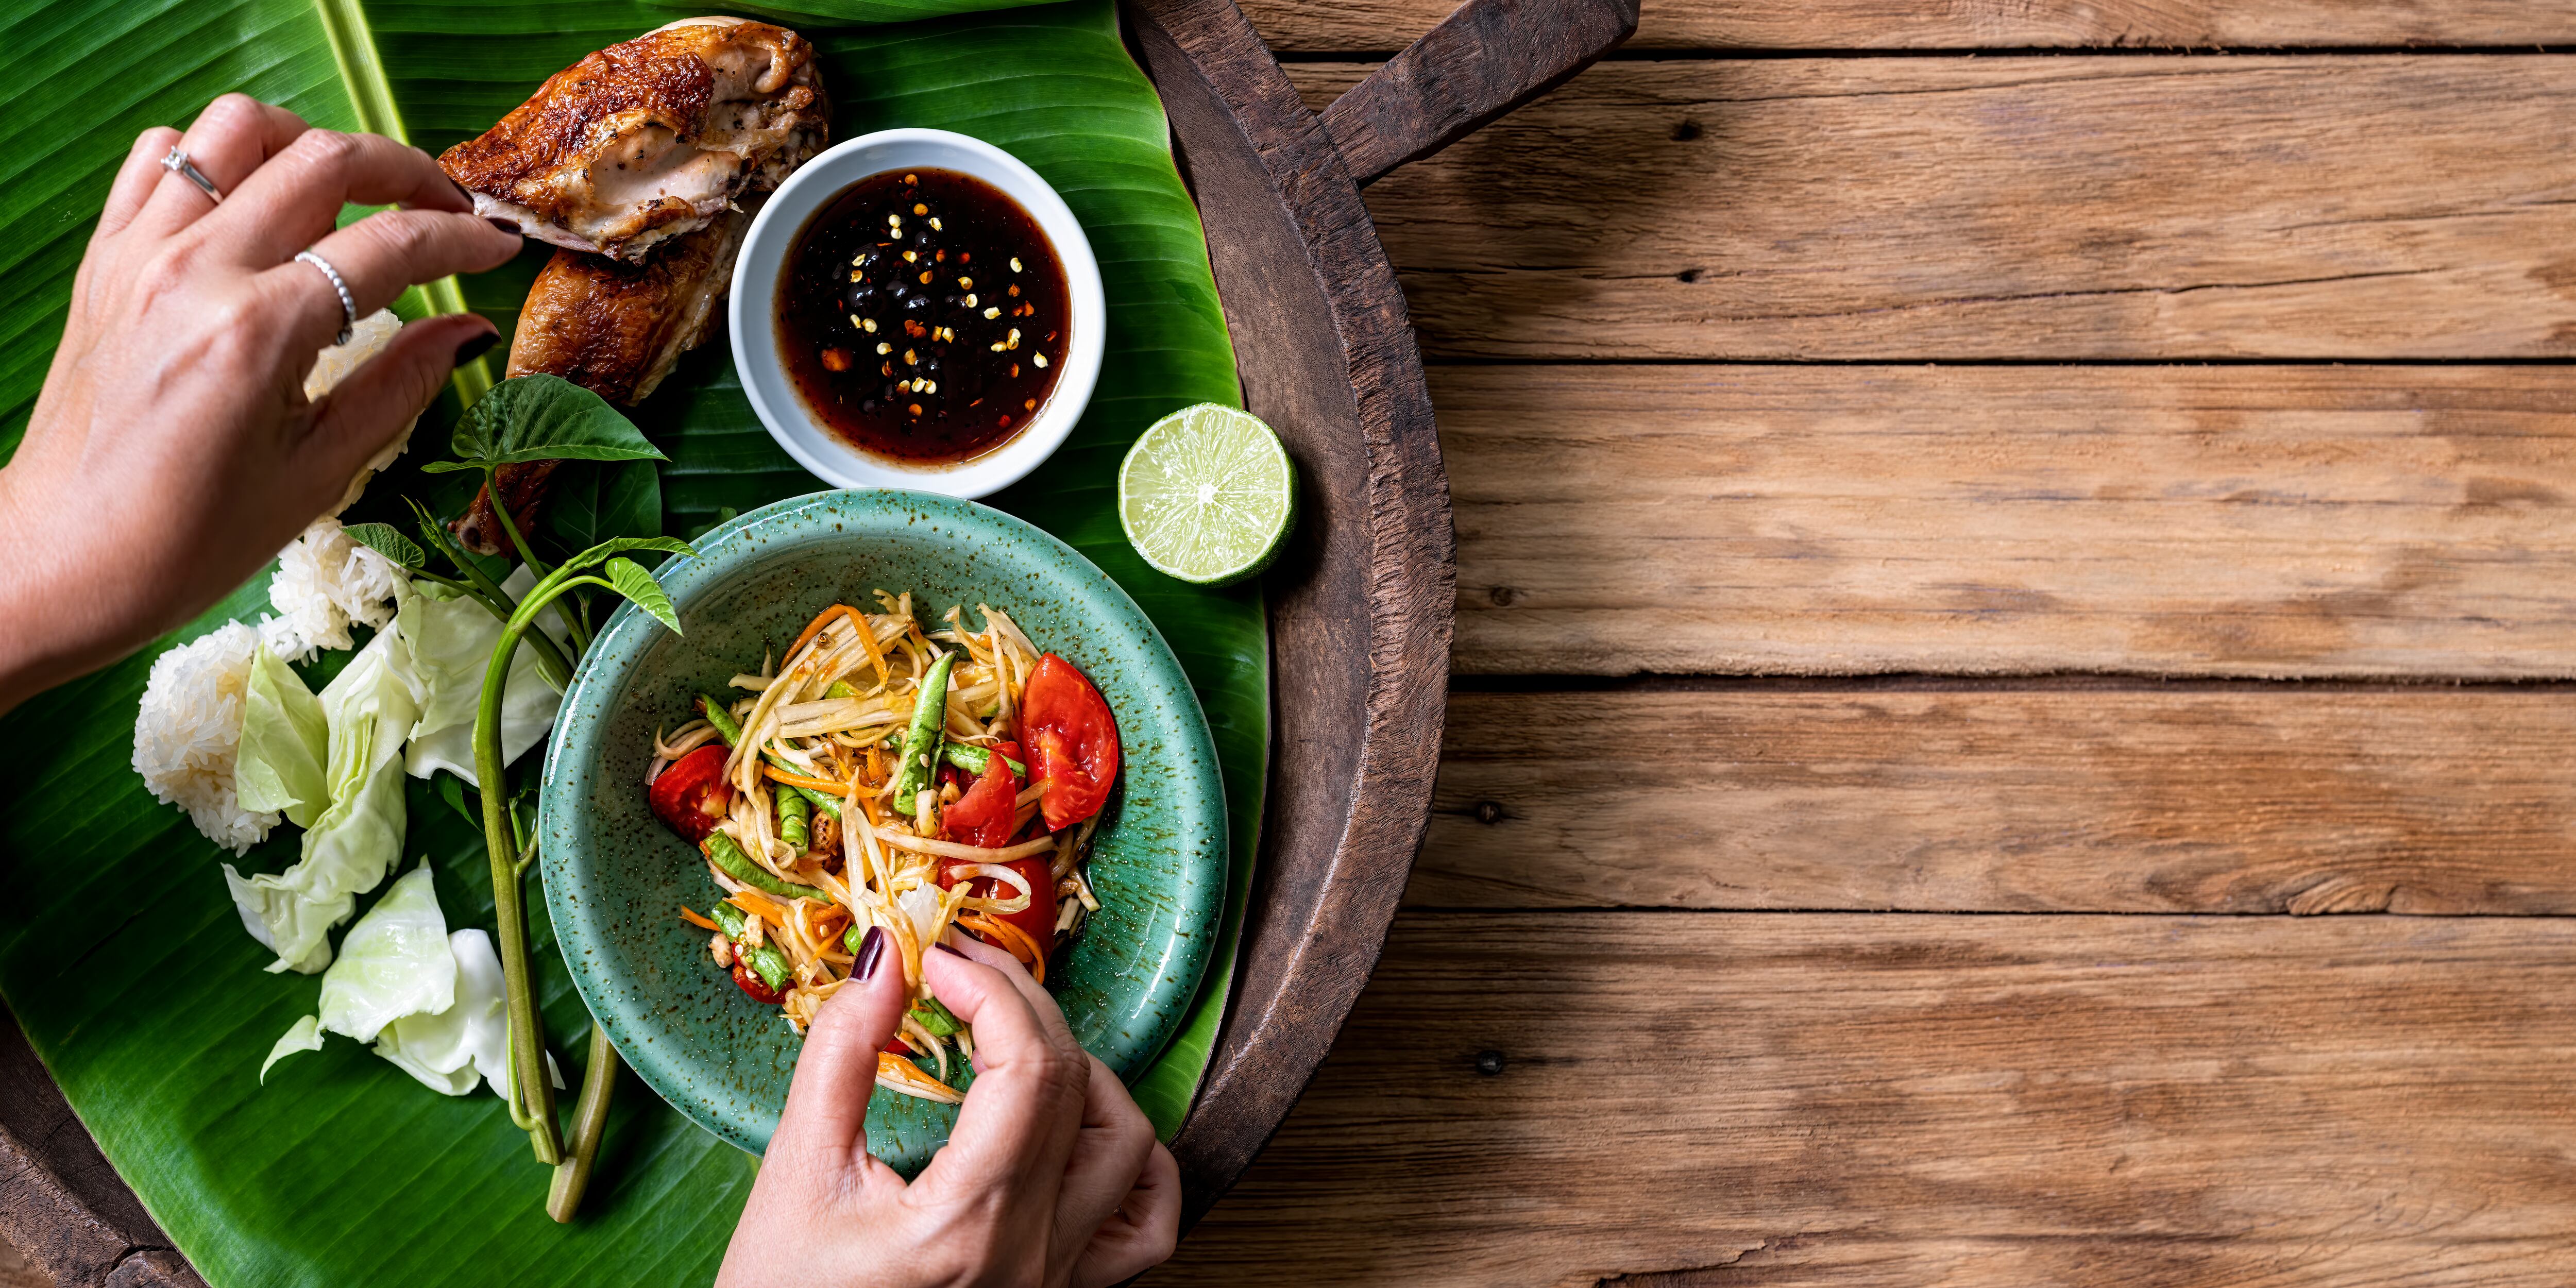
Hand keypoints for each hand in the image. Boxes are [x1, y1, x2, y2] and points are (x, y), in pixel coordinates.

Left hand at [0, 94, 520, 711]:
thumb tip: (470, 329)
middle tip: (448, 207)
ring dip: (309, 144)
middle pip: (322, 160)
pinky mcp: (105, 260)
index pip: (388, 248)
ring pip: (236, 130)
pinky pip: (160, 157)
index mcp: (255, 334)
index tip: (498, 248)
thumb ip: (401, 385)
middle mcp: (193, 272)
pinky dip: (219, 158)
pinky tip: (257, 203)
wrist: (60, 561)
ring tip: (350, 192)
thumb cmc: (188, 541)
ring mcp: (139, 255)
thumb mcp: (319, 473)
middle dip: (407, 171)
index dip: (461, 240)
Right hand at [720, 931, 1180, 1287]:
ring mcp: (1056, 1276)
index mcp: (968, 1221)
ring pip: (1127, 1146)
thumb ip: (841, 1056)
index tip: (938, 958)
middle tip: (965, 975)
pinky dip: (1132, 1163)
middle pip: (1074, 1089)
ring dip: (1084, 1077)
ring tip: (1014, 1049)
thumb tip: (886, 959)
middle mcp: (1031, 1251)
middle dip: (1022, 1008)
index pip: (1026, 1068)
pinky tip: (1080, 1129)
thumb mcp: (794, 1171)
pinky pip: (1144, 1225)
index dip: (989, 989)